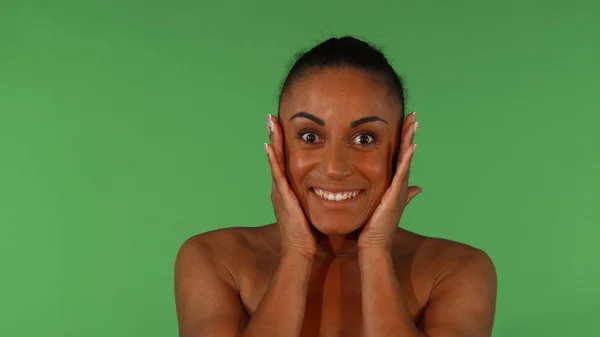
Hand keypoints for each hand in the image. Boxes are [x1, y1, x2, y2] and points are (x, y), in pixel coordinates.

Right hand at [265, 114, 316, 258]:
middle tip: (272, 117)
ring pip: (275, 161)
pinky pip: (277, 174)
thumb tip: (329, 191)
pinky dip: (273, 159)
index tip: (282, 126)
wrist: (300, 252)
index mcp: (287, 191)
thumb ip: (316, 199)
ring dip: (273, 141)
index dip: (282, 144)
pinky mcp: (283, 198)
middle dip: (274, 137)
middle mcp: (280, 189)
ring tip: (270, 122)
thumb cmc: (308, 235)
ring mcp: (279, 192)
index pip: (284, 162)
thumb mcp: (310, 210)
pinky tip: (270, 145)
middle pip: (276, 157)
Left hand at [358, 112, 421, 250]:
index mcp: (395, 184)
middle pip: (406, 154)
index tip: (408, 122)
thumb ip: (399, 195)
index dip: (405, 139)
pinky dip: (407, 160)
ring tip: (413, 123)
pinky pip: (402, 174)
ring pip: (406, 160)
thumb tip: (417, 188)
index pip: (401, 157)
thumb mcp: (386, 205)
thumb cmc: (376, 226)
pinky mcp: (395, 195)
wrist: (374, 243)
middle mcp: (400, 185)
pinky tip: (411, 146)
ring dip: (410, 141)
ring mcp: (399, 190)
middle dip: (410, 134)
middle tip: (414, 116)